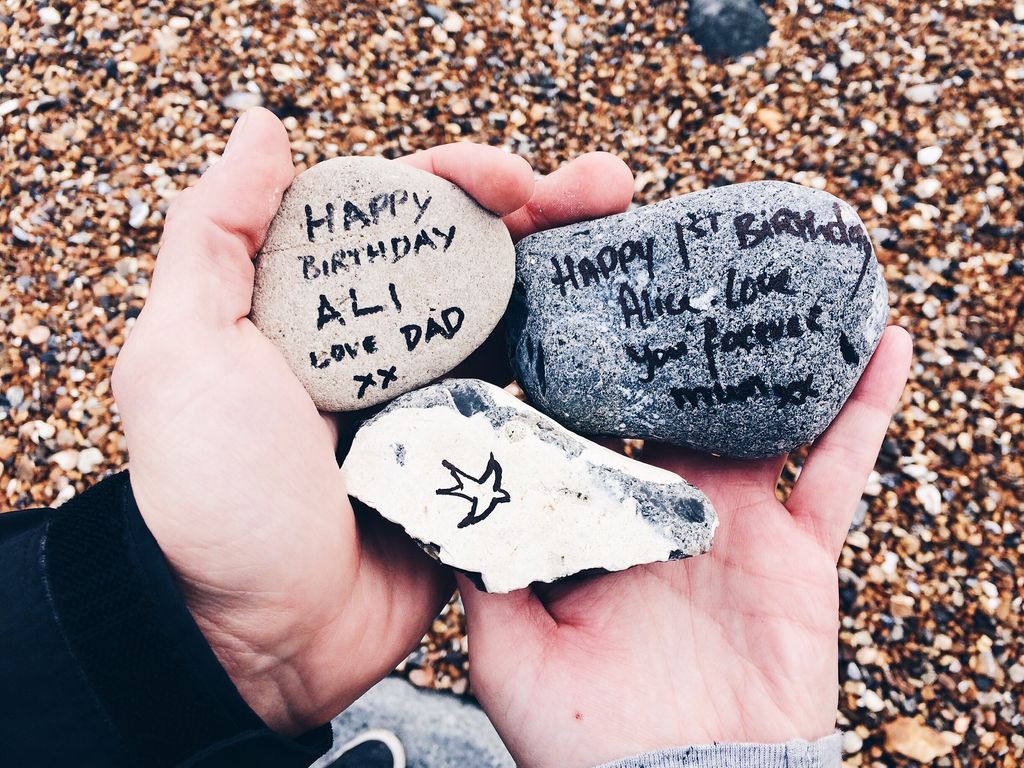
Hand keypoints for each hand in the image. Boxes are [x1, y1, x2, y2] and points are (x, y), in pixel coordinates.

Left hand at [112, 109, 560, 733]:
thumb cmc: (212, 498)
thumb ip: (214, 234)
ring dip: (574, 272)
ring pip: (514, 319)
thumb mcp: (182, 353)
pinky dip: (576, 365)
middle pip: (473, 257)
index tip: (511, 179)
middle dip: (543, 211)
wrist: (256, 639)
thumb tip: (262, 126)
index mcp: (317, 308)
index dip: (459, 180)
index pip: (398, 215)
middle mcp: (380, 346)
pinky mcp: (474, 463)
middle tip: (605, 190)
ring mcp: (434, 405)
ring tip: (632, 235)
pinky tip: (621, 337)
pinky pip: (534, 403)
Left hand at [458, 312, 910, 764]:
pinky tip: (888, 345)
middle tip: (685, 255)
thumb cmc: (582, 738)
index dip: (587, 364)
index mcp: (599, 521)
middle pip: (677, 403)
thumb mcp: (505, 650)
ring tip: (790, 272)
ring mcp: (735, 525)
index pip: (591, 423)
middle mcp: (667, 509)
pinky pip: (840, 470)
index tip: (579, 297)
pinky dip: (865, 410)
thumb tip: (436, 497)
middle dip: (683, 338)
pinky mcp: (797, 551)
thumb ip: (478, 569)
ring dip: (778, 352)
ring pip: (761, 418)